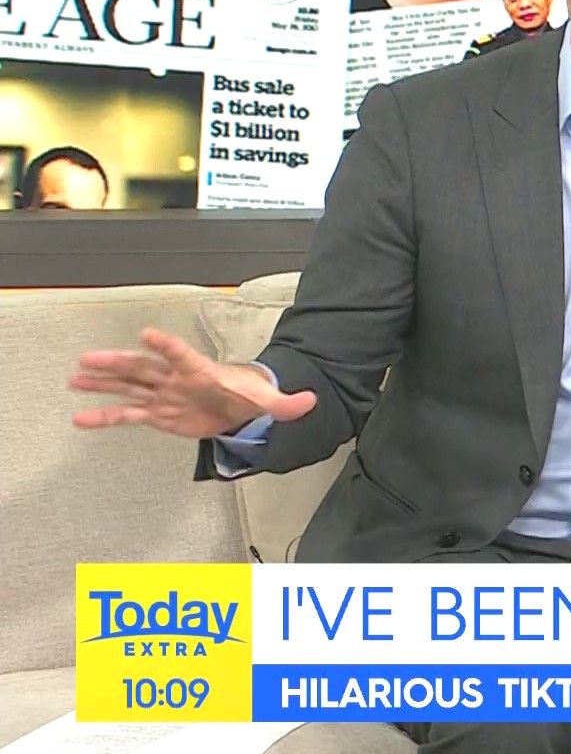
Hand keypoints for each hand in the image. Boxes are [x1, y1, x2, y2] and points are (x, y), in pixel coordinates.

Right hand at [68, 328, 316, 438]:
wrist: (238, 407)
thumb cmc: (249, 396)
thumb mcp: (270, 402)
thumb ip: (287, 403)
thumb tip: (312, 401)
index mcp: (202, 371)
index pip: (183, 355)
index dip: (166, 346)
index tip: (146, 334)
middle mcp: (177, 379)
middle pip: (145, 369)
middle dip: (119, 363)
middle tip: (90, 357)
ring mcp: (164, 395)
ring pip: (130, 386)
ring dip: (104, 382)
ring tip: (75, 377)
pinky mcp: (158, 413)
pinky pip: (128, 415)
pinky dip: (105, 417)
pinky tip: (81, 418)